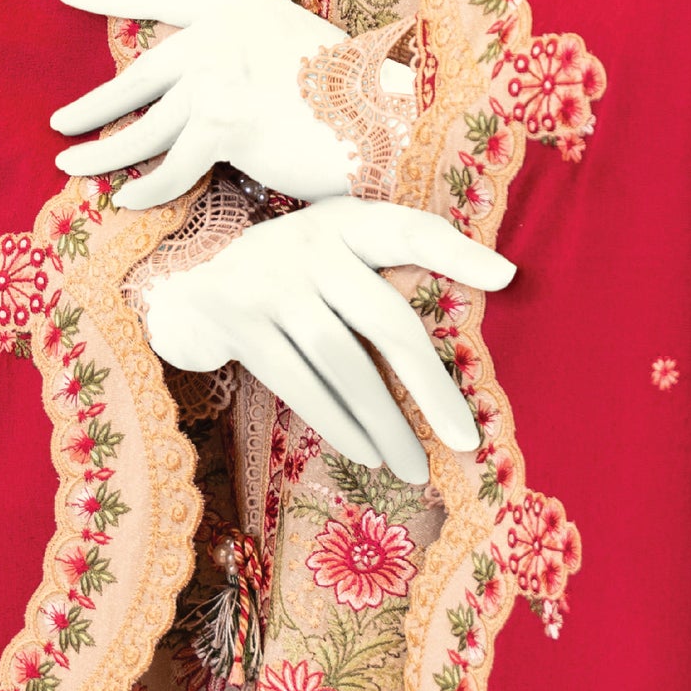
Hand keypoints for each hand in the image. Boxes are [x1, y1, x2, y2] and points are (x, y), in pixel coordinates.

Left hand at [50, 0, 391, 205]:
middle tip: (58, 121)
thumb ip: (235, 46)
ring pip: (142, 128)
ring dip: (102, 154)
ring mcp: (215, 77)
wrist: (385, 120)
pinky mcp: (220, 126)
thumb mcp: (284, 38)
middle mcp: (216, 32)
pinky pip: (169, 168)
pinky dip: (146, 190)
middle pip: (137, 75)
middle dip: (93, 105)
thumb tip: (186, 78)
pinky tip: (127, 200)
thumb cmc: (346, 90)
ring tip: (71, 165)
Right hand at [142, 193, 512, 483]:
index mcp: (343, 222)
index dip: (458, 251)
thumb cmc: (287, 275)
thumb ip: (388, 264)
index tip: (507, 277)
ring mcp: (268, 283)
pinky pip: (298, 383)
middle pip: (384, 318)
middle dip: (430, 385)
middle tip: (466, 438)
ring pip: (342, 362)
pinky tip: (367, 453)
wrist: (184, 283)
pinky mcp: (238, 323)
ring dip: (383, 422)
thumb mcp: (332, 250)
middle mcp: (309, 245)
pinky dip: (336, 422)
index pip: (409, 230)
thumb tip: (497, 287)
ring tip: (414, 467)